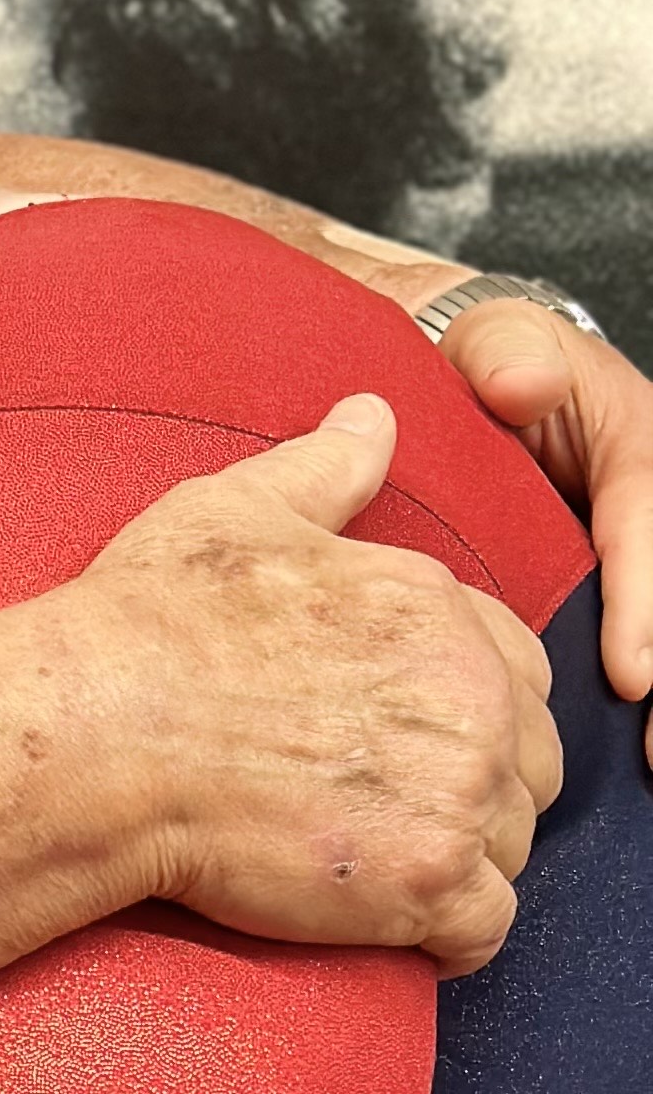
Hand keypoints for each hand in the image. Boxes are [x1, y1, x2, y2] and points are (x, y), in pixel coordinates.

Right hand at [75, 393, 558, 976]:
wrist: (96, 738)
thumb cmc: (148, 626)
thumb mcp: (235, 512)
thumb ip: (326, 468)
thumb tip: (373, 414)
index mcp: (440, 608)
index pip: (518, 672)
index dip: (459, 711)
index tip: (389, 738)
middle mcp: (472, 695)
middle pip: (527, 765)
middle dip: (468, 790)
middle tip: (370, 808)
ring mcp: (457, 792)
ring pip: (509, 847)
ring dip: (451, 863)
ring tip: (362, 863)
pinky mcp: (427, 881)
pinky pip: (485, 927)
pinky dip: (444, 934)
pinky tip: (382, 920)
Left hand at [431, 298, 652, 745]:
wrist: (460, 373)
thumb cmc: (477, 361)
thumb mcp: (493, 339)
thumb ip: (507, 353)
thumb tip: (523, 385)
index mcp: (637, 444)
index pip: (650, 524)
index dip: (645, 605)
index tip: (632, 675)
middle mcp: (651, 500)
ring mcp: (640, 544)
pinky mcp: (624, 581)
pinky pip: (642, 628)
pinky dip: (645, 679)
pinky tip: (638, 755)